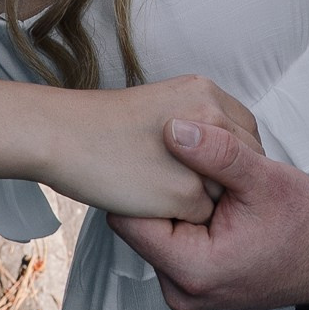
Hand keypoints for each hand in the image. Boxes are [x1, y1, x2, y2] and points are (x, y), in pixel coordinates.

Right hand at [38, 75, 256, 221]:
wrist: (62, 134)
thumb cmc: (101, 124)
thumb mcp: (162, 103)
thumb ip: (195, 120)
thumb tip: (218, 149)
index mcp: (205, 92)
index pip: (245, 131)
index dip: (234, 154)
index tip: (214, 169)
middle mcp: (211, 118)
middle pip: (246, 161)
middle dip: (229, 178)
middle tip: (199, 187)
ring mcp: (201, 158)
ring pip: (225, 191)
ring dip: (206, 198)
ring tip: (167, 193)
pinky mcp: (184, 194)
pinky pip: (202, 217)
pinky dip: (183, 217)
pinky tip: (155, 205)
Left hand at [109, 120, 308, 309]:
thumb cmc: (304, 226)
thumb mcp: (264, 179)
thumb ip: (219, 154)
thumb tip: (173, 128)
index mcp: (193, 270)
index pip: (130, 220)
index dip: (139, 180)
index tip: (154, 150)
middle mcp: (180, 289)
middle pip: (139, 226)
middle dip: (157, 189)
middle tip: (179, 158)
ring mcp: (184, 289)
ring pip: (154, 232)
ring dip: (171, 202)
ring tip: (196, 177)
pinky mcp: (191, 282)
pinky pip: (169, 242)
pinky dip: (182, 216)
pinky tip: (204, 196)